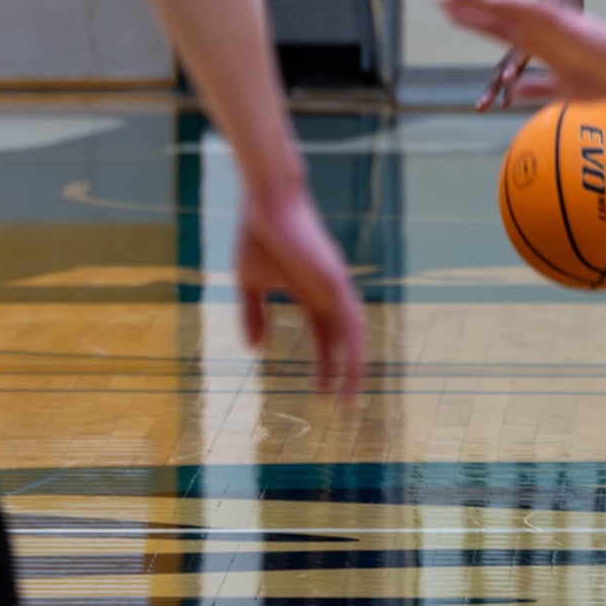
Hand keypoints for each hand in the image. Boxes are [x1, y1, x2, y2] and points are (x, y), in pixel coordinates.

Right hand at [234, 188, 366, 398]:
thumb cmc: (259, 235)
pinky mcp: (335, 278)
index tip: (320, 390)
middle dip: (345, 371)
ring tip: (352, 396)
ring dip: (356, 365)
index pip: (323, 336)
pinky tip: (352, 366)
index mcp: (310, 294)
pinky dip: (353, 343)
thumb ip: (254, 313)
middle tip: (344, 403)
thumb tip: (256, 348)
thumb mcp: (250, 282)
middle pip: (343, 340)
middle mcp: (329, 293)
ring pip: (354, 333)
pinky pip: (350, 317)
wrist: (267, 202)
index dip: (324, 363)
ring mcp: (335, 285)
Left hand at [445, 0, 605, 101]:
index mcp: (538, 44)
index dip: (472, 21)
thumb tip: (514, 92)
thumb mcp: (562, 88)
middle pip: (495, 15)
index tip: (448, 16)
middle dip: (467, 6)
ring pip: (507, 6)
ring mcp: (548, 23)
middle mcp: (538, 29)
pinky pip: (530, 8)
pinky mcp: (561, 20)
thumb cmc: (604, 77)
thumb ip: (537, 88)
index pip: (497, 30)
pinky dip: (510, 2)